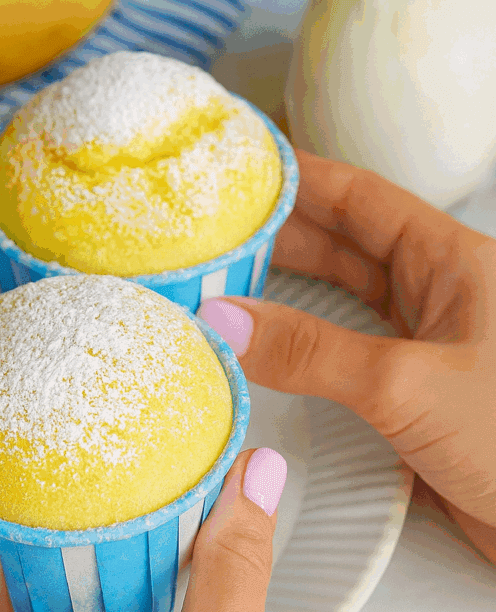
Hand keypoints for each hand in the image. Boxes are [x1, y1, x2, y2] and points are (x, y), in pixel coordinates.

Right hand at [197, 150, 495, 562]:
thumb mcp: (407, 384)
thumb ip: (310, 352)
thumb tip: (223, 321)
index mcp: (452, 263)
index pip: (360, 197)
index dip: (297, 177)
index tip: (236, 169)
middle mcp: (436, 296)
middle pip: (341, 243)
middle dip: (274, 234)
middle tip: (207, 231)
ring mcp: (422, 345)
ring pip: (337, 299)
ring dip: (280, 290)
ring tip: (216, 280)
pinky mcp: (409, 396)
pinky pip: (338, 354)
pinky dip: (295, 347)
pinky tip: (257, 350)